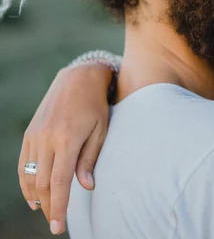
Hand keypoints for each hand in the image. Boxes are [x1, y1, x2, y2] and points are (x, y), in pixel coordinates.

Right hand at [18, 64, 112, 234]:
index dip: (58, 207)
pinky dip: (25, 181)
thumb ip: (90, 159)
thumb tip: (86, 187)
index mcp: (67, 140)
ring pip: (28, 175)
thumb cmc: (96, 106)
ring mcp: (34, 135)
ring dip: (35, 196)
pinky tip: (33, 194)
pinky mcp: (29, 133)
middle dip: (48, 206)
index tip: (57, 227)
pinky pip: (23, 163)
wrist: (78, 78)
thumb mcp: (100, 131)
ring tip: (45, 210)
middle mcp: (46, 139)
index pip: (58, 183)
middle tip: (55, 222)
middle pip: (41, 183)